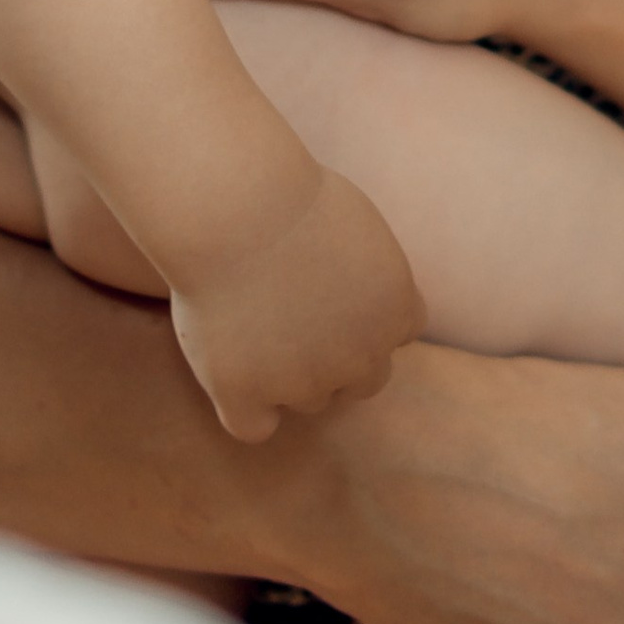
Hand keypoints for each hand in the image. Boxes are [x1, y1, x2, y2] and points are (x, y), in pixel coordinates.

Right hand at [168, 160, 424, 442]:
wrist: (235, 207)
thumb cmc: (289, 197)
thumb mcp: (359, 225)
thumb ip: (371, 275)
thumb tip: (358, 299)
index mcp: (396, 310)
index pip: (395, 335)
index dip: (361, 317)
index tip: (328, 289)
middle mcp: (361, 357)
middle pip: (361, 381)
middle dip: (335, 357)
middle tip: (291, 314)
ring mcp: (304, 383)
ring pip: (307, 401)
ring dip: (288, 375)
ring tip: (250, 320)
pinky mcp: (246, 395)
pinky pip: (254, 426)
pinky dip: (244, 406)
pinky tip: (228, 368)